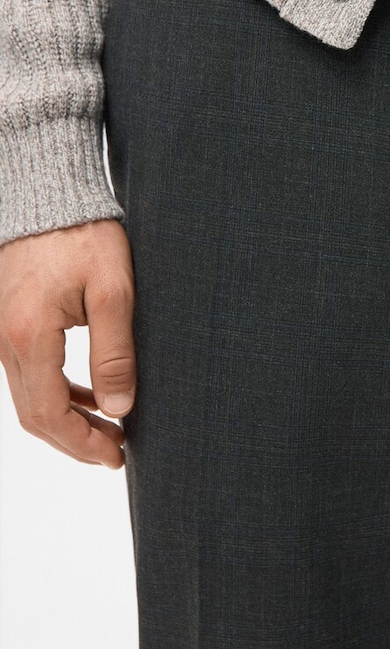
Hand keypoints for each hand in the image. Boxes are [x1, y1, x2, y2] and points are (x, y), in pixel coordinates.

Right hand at [0, 219, 135, 468]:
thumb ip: (115, 351)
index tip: (117, 455)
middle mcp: (5, 341)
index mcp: (29, 336)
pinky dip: (56, 393)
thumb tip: (120, 406)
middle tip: (117, 451)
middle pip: (33, 415)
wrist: (48, 194)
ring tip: (110, 429)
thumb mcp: (112, 290)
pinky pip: (28, 374)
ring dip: (66, 419)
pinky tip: (88, 395)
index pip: (49, 414)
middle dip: (75, 441)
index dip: (82, 443)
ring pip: (28, 397)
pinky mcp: (8, 323)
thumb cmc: (84, 234)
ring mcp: (1, 333)